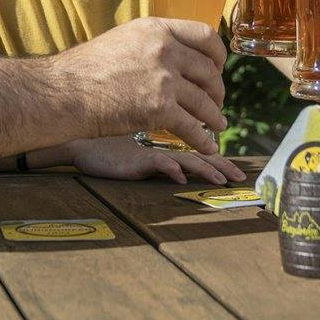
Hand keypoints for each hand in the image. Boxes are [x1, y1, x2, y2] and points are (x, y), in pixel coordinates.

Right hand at [56, 18, 228, 153]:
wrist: (64, 93)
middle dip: (217, 89)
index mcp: (156, 29)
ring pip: (205, 101)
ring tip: (217, 125)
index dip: (217, 55)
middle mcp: (164, 50)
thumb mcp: (122, 41)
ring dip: (215, 116)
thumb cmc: (85, 71)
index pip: (205, 36)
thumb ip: (151, 44)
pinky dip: (203, 139)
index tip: (217, 68)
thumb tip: (174, 53)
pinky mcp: (160, 109)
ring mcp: (164, 79)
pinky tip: (207, 146)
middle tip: (217, 100)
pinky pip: (193, 127)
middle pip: (209, 70)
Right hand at [62, 136, 245, 185]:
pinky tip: (180, 179)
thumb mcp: (135, 149)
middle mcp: (162, 148)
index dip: (218, 161)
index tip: (236, 172)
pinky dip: (170, 170)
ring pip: (184, 161)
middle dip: (221, 168)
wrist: (79, 138)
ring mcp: (150, 154)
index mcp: (164, 147)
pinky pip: (157, 163)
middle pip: (199, 157)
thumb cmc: (105, 142)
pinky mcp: (134, 160)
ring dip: (205, 171)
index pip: (198, 152)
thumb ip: (152, 153)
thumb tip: (169, 162)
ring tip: (221, 181)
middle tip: (240, 179)